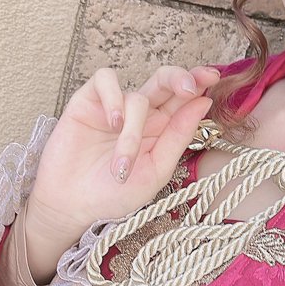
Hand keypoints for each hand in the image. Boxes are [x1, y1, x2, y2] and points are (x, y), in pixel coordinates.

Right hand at [24, 65, 217, 282]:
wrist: (71, 207)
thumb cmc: (114, 194)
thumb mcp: (155, 171)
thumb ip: (178, 137)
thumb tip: (203, 102)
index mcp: (162, 129)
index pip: (184, 99)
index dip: (199, 84)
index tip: (213, 78)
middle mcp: (142, 114)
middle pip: (165, 80)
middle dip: (181, 78)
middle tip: (191, 87)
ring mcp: (115, 106)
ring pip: (137, 95)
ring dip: (134, 130)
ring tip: (122, 163)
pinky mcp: (88, 101)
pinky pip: (105, 80)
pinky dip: (113, 97)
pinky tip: (112, 123)